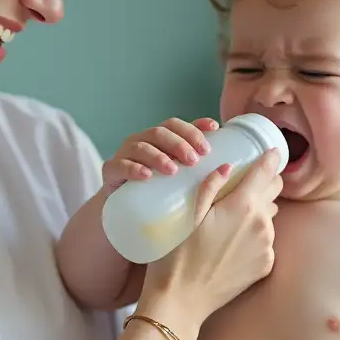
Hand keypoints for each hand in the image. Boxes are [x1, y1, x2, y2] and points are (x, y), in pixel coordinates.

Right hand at [102, 117, 219, 190]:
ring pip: (140, 146)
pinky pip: (119, 165)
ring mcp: (124, 155)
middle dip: (179, 143)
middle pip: (159, 132)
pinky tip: (146, 175)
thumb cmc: (158, 193)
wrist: (125, 215)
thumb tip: (229, 167)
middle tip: (194, 160)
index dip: (192, 128)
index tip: (213, 132)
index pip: (175, 124)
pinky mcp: (110, 172)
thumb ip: (197, 171)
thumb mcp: (180, 180)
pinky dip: (133, 168)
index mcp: (158, 140)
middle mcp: (141, 142)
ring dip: (158, 156)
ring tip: (173, 169)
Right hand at [140, 146, 282, 326]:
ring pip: (269, 216)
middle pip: (273, 191)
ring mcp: (267, 246)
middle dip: (263, 183)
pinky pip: (266, 241)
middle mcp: (262, 224)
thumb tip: (227, 166)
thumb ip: (209, 186)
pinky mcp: (266, 265)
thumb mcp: (187, 215)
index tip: (270, 153)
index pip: (267, 171)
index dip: (270, 158)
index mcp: (243, 205)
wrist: (181, 301)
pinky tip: (232, 243)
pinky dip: (254, 236)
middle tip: (243, 184)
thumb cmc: (176, 255)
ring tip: (232, 218)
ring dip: (257, 211)